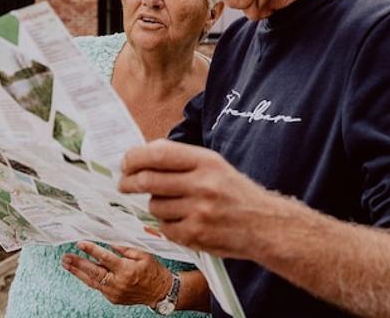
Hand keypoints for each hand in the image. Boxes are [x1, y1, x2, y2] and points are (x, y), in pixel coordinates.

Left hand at [62, 241, 171, 306]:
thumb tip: (110, 243)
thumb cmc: (153, 271)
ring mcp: (114, 293)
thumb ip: (125, 248)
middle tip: (66, 257)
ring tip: (66, 264)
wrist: (160, 292)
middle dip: (78, 263)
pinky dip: (88, 279)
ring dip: (77, 272)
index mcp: (127, 270)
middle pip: (93, 272)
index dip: (91, 250)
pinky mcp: (113, 298)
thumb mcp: (143, 254)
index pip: (105, 258)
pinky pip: (98, 287)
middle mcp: (118, 283)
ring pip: (91, 281)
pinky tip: (80, 272)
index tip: (80, 243)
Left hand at [119, 139, 276, 258]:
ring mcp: (198, 212)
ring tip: (172, 204)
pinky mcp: (195, 235)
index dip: (135, 157)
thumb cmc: (234, 193)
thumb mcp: (214, 165)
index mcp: (206, 161)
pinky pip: (164, 227)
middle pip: (148, 180)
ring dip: (155, 204)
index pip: (158, 154)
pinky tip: (183, 221)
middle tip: (124, 184)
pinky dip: (167, 223)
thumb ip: (180, 159)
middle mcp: (202, 185)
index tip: (126, 162)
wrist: (264, 225)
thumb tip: (141, 157)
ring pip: (154, 205)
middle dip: (129, 182)